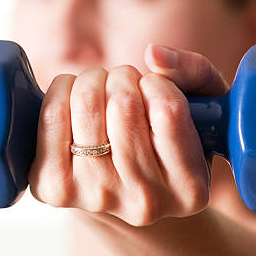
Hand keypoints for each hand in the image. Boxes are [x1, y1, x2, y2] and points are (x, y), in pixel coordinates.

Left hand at [28, 44, 229, 225]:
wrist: (120, 191)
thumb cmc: (165, 140)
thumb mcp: (202, 108)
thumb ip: (195, 72)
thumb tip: (154, 54)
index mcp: (189, 189)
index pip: (168, 112)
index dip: (157, 84)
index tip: (153, 90)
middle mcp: (145, 201)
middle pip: (123, 104)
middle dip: (123, 77)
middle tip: (125, 88)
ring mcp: (97, 198)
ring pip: (87, 103)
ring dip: (93, 80)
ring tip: (103, 93)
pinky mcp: (56, 188)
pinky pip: (52, 115)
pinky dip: (62, 90)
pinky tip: (74, 101)